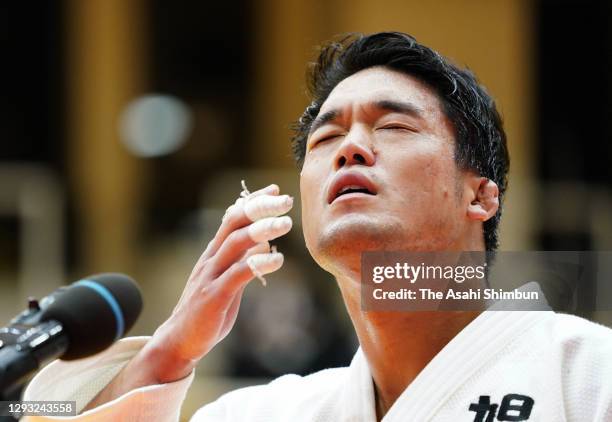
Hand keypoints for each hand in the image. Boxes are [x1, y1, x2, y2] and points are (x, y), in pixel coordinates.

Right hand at [144, 183, 292, 381]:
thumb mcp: (226, 280)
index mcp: (214, 253)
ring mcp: (210, 276)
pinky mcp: (214, 296)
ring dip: (262, 230)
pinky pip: (237, 274)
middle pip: (234, 223)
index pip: (233, 218)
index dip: (253, 202)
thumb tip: (263, 242)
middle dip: (260, 208)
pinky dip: (258, 263)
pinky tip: (277, 260)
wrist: (179, 341)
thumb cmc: (206, 311)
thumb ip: (242, 260)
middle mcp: (211, 258)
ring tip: (286, 223)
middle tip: (286, 201)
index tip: (275, 191)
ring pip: (235, 243)